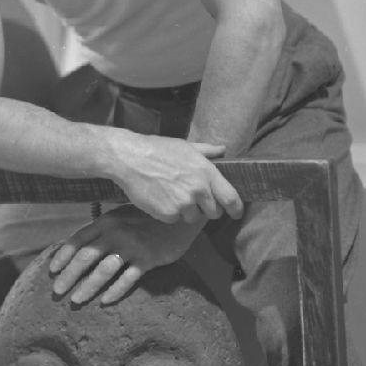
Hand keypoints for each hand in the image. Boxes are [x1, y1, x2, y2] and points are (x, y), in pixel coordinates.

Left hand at [48, 205, 209, 305]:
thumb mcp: (122, 216)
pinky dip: (115, 291)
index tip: (52, 271)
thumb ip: (103, 229)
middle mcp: (116, 233)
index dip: (63, 256)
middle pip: (86, 257)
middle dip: (69, 275)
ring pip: (104, 270)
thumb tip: (81, 247)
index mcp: (106, 221)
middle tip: (57, 292)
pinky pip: (128, 279)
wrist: (180, 216)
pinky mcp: (148, 259)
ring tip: (76, 300)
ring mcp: (132, 246)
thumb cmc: (148, 218)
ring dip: (88, 287)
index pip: (78, 239)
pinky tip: (105, 301)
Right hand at [107, 130, 244, 224]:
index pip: (230, 197)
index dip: (236, 208)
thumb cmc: (157, 149)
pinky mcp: (168, 214)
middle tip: (193, 200)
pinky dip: (169, 213)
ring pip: (193, 217)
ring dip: (186, 211)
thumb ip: (207, 151)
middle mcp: (198, 190)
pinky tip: (160, 198)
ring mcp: (183, 203)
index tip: (236, 213)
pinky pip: (174, 219)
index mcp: (206, 172)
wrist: (129, 159)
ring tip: (171, 195)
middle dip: (206, 209)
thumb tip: (223, 149)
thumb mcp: (185, 146)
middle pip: (213, 212)